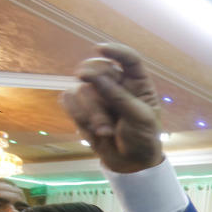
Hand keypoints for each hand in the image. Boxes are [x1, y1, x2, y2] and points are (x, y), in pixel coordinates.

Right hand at [61, 44, 162, 172]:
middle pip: (96, 68)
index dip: (115, 50)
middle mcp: (116, 84)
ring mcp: (97, 95)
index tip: (100, 49)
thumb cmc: (143, 138)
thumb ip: (118, 96)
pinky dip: (78, 115)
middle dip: (95, 84)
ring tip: (106, 131)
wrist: (130, 163)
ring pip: (81, 88)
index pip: (128, 59)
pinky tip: (93, 130)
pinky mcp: (81, 107)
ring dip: (91, 111)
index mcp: (137, 83)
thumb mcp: (139, 118)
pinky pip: (68, 100)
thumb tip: (90, 76)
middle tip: (87, 84)